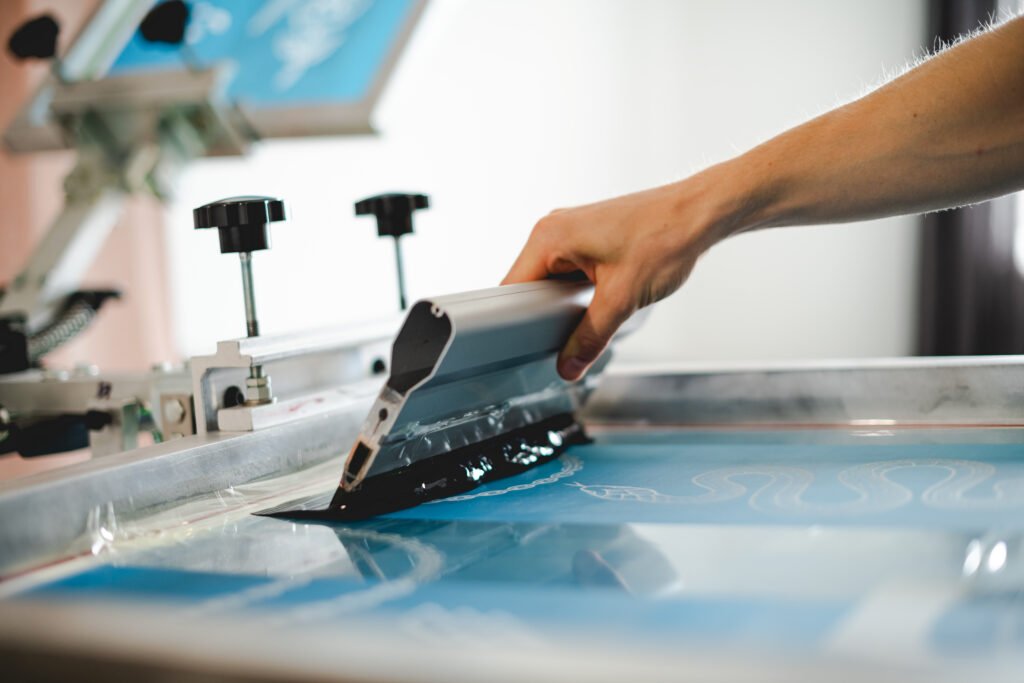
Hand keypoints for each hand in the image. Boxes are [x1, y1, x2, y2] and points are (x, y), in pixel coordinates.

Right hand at [503, 171, 732, 380]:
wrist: (700, 213)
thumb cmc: (665, 237)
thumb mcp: (622, 299)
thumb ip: (590, 337)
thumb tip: (569, 365)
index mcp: (549, 237)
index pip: (511, 289)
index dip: (517, 322)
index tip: (529, 346)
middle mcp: (553, 228)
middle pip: (528, 286)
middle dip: (545, 315)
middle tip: (567, 336)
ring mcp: (570, 230)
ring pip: (550, 280)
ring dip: (564, 303)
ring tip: (593, 309)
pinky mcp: (587, 236)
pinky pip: (567, 271)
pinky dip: (578, 290)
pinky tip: (602, 298)